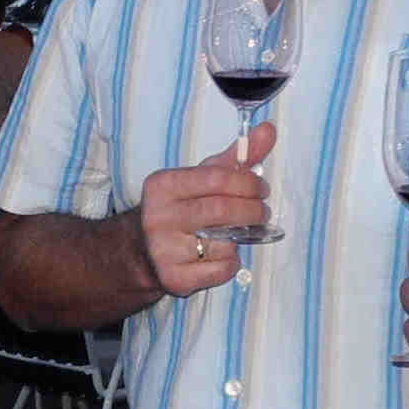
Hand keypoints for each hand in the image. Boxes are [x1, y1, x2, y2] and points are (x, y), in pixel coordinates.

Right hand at [123, 126, 271, 296]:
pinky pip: (220, 270)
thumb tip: (268, 130)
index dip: (249, 183)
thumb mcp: (201, 178)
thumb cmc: (180, 208)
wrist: (140, 251)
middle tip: (261, 213)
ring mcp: (163, 250)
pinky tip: (221, 256)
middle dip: (253, 212)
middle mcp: (158, 216)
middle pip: (223, 211)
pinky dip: (230, 264)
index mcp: (163, 185)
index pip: (218, 178)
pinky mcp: (173, 278)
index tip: (261, 189)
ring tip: (235, 234)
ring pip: (224, 243)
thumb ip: (236, 157)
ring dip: (240, 240)